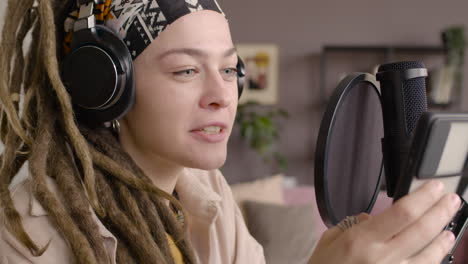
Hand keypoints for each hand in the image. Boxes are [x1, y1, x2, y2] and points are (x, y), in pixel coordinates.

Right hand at [308, 180, 460, 263]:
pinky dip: (434, 260)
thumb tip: (372, 219)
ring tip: (449, 226)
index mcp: (361, 240)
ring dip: (443, 237)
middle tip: (451, 199)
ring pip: (429, 254)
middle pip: (421, 229)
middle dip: (441, 211)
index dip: (423, 197)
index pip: (402, 212)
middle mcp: (381, 257)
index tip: (433, 186)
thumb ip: (351, 225)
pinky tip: (438, 252)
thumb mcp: (328, 241)